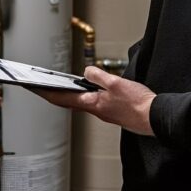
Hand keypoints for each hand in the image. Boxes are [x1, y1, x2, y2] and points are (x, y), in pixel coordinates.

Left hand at [33, 66, 155, 135]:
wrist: (156, 118)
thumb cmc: (138, 104)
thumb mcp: (115, 83)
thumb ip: (98, 75)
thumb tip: (87, 72)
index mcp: (92, 104)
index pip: (62, 98)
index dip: (46, 92)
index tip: (33, 88)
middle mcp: (96, 110)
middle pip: (69, 101)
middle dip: (54, 93)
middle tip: (42, 87)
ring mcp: (105, 112)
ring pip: (82, 102)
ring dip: (70, 94)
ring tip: (61, 86)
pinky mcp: (114, 112)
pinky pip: (95, 103)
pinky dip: (86, 96)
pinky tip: (89, 90)